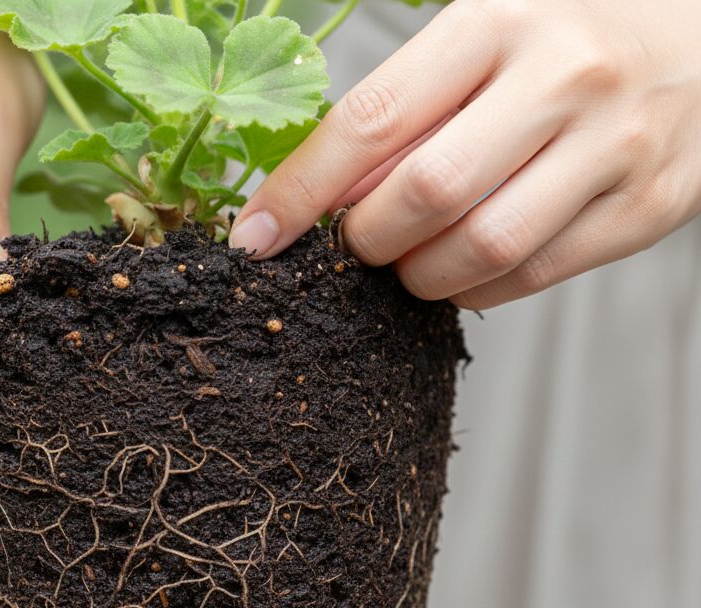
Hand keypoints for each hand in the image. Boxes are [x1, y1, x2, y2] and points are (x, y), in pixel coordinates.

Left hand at [229, 0, 700, 309]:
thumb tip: (323, 202)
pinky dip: (475, 290)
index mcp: (499, 19)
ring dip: (419, 276)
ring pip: (479, 250)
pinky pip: (530, 278)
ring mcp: (614, 146)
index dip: (300, 191)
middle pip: (424, 195)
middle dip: (367, 240)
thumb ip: (405, 109)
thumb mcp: (480, 37)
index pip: (373, 119)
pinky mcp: (644, 207)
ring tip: (412, 258)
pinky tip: (466, 266)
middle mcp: (564, 77)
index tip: (254, 239)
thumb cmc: (559, 41)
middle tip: (361, 242)